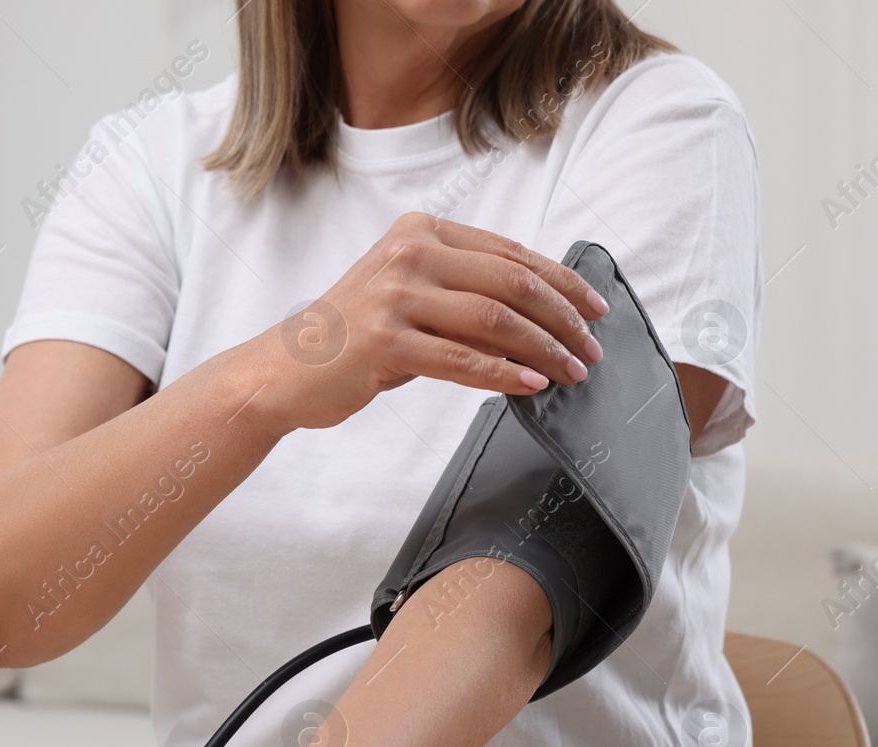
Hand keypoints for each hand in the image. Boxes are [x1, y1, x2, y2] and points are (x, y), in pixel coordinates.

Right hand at [250, 213, 610, 432]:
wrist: (284, 370)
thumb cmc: (351, 337)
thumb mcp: (406, 295)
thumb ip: (462, 292)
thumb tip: (541, 316)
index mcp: (420, 231)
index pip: (510, 253)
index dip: (562, 283)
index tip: (593, 310)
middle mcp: (408, 254)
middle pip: (511, 283)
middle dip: (563, 320)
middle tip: (590, 349)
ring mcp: (394, 296)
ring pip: (495, 320)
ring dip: (545, 349)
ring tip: (570, 372)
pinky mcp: (384, 341)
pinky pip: (462, 360)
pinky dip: (505, 374)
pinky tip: (532, 384)